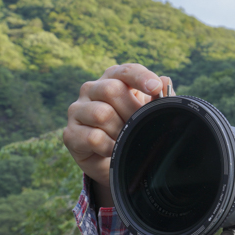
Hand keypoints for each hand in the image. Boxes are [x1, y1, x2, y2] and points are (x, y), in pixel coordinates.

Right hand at [63, 64, 171, 205]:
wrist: (114, 163)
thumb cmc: (132, 130)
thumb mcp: (148, 114)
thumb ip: (158, 98)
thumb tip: (164, 79)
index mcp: (113, 79)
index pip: (125, 71)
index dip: (141, 77)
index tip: (155, 88)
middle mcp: (92, 89)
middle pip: (111, 90)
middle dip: (131, 111)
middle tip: (139, 126)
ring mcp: (77, 110)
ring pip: (101, 114)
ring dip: (120, 131)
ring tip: (125, 140)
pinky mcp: (70, 133)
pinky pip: (93, 137)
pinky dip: (109, 147)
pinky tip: (113, 150)